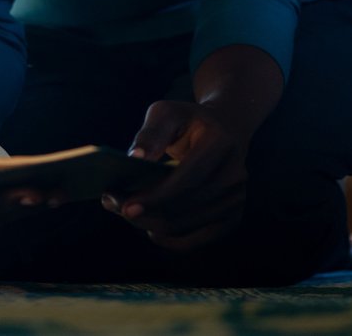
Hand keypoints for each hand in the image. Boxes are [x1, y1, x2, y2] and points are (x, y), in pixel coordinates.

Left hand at [103, 99, 252, 250]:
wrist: (225, 130)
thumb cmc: (189, 121)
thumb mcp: (168, 112)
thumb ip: (151, 132)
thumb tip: (135, 157)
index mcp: (221, 143)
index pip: (189, 179)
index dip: (157, 196)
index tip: (125, 206)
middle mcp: (236, 173)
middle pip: (186, 206)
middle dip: (146, 212)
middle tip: (114, 204)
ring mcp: (237, 198)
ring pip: (187, 225)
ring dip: (151, 224)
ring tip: (125, 211)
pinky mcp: (233, 217)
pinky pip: (198, 239)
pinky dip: (171, 240)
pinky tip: (150, 229)